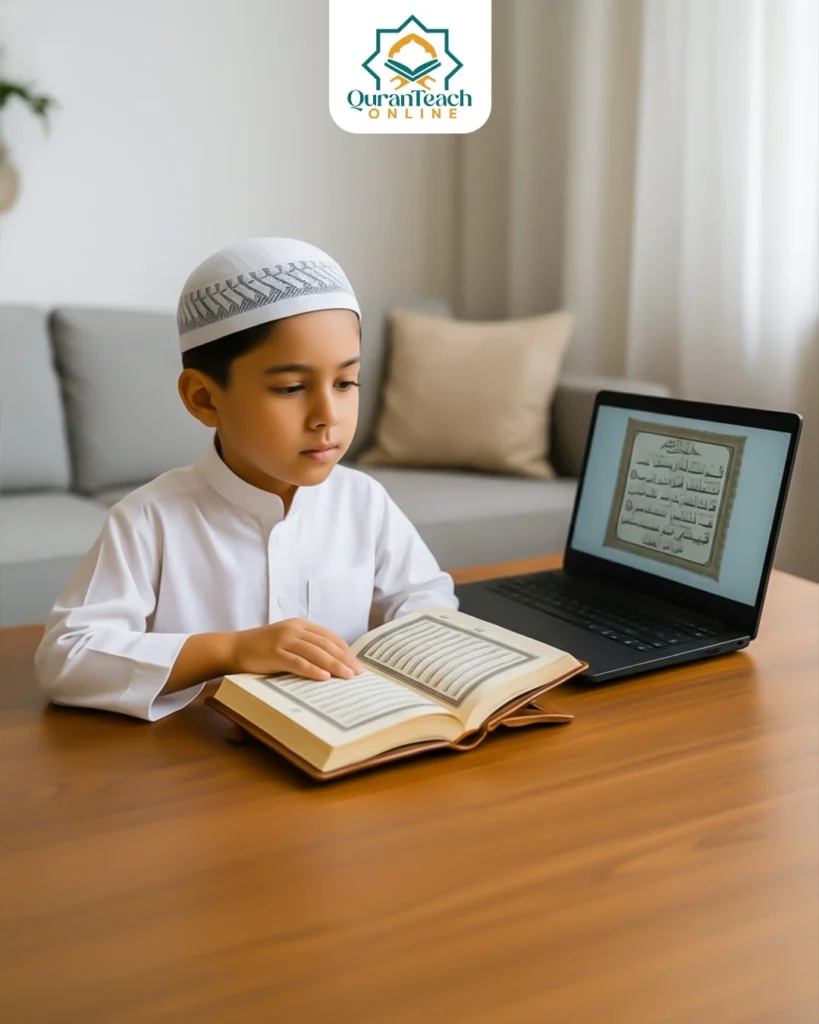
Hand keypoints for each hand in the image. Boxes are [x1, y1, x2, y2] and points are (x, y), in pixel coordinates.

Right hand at [231, 619, 364, 680]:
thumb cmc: (262, 648)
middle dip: (345, 659)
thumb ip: (306, 646)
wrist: (234, 648)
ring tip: (347, 677)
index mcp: (301, 625)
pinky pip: (298, 662)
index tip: (357, 664)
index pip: (330, 637)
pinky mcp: (274, 653)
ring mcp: (284, 640)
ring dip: (334, 665)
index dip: (346, 650)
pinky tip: (324, 678)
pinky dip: (313, 670)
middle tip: (358, 673)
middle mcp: (294, 629)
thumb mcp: (287, 641)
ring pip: (316, 653)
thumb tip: (333, 663)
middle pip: (326, 645)